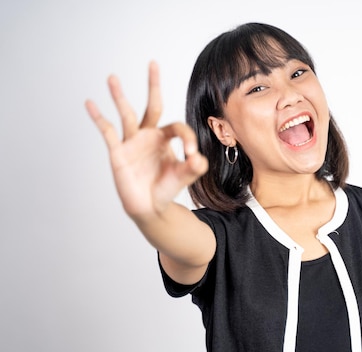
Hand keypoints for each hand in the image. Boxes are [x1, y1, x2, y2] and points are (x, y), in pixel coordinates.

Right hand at [85, 61, 207, 220]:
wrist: (150, 207)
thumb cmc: (166, 188)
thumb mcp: (184, 177)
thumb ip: (194, 167)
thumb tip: (198, 157)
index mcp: (167, 138)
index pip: (178, 127)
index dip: (187, 138)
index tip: (192, 156)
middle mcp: (149, 135)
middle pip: (152, 105)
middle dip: (153, 85)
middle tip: (153, 63)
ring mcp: (132, 142)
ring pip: (127, 114)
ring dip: (119, 96)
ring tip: (113, 77)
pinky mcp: (118, 152)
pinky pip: (108, 131)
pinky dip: (99, 117)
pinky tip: (90, 103)